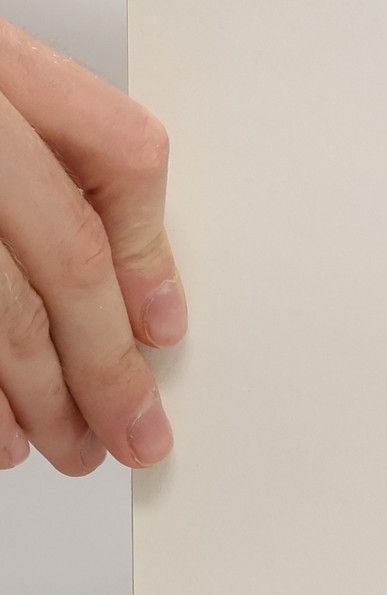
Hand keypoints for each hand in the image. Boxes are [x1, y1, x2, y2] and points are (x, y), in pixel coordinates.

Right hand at [0, 20, 181, 473]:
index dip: (149, 251)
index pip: (121, 149)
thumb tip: (138, 292)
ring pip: (0, 310)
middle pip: (64, 255)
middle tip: (130, 429)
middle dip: (104, 362)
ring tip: (67, 444)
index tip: (162, 329)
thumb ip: (51, 164)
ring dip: (37, 394)